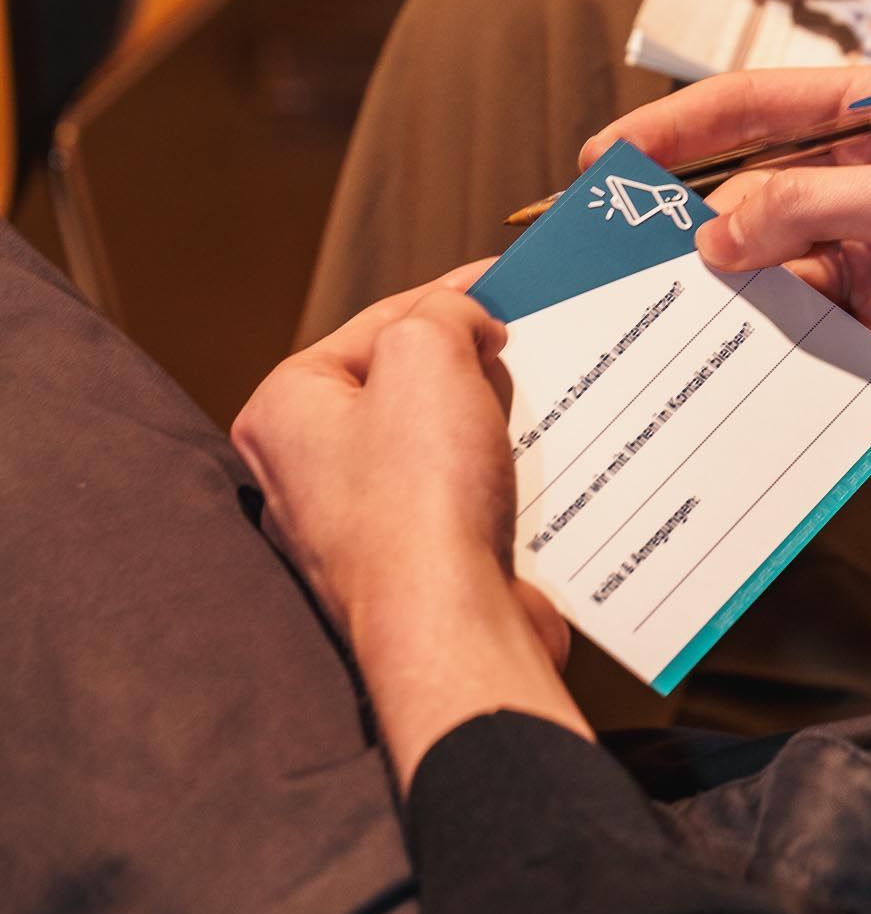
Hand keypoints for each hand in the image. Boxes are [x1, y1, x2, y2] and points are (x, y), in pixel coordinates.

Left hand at [233, 273, 587, 789]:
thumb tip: (470, 325)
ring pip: (433, 443)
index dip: (448, 295)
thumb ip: (445, 313)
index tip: (503, 281)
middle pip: (402, 384)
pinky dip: (497, 478)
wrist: (454, 631)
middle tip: (523, 344)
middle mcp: (306, 471)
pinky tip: (536, 467)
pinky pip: (456, 500)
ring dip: (488, 421)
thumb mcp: (429, 356)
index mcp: (286, 410)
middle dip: (468, 361)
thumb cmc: (420, 500)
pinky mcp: (408, 568)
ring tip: (541, 403)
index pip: (378, 324)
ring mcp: (355, 527)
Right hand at [584, 69, 870, 486]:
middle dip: (678, 209)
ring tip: (640, 305)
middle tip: (603, 241)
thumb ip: (812, 207)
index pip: (763, 106)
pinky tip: (708, 355)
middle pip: (751, 185)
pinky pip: (796, 330)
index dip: (681, 126)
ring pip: (765, 263)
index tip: (611, 158)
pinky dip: (752, 340)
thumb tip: (715, 233)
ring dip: (710, 284)